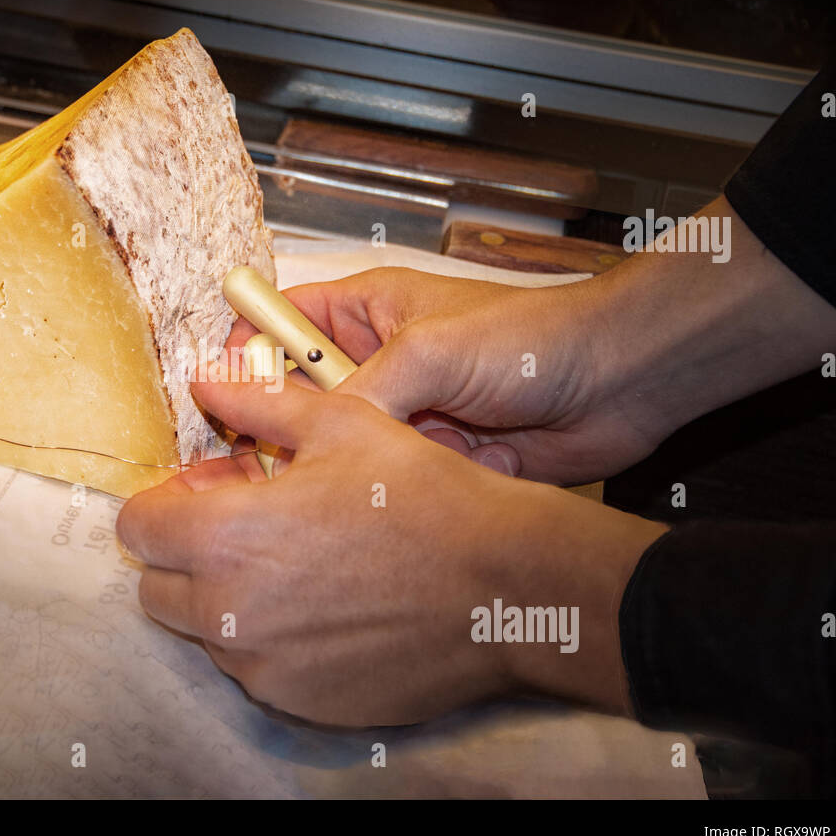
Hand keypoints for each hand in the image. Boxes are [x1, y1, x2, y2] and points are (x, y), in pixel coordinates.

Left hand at [117, 373, 667, 726]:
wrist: (501, 586)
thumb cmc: (422, 495)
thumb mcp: (341, 425)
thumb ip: (257, 406)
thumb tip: (206, 382)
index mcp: (225, 536)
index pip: (137, 528)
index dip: (163, 505)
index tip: (198, 497)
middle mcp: (228, 611)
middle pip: (156, 589)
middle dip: (184, 557)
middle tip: (242, 531)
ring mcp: (261, 665)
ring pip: (204, 632)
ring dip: (225, 600)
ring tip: (293, 567)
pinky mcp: (296, 700)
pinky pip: (253, 668)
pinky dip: (269, 641)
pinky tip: (324, 610)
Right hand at [226, 266, 658, 484]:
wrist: (619, 382)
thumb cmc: (529, 338)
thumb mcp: (430, 351)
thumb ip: (361, 391)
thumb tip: (302, 438)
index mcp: (366, 312)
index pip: (282, 325)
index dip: (245, 356)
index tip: (216, 396)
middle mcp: (376, 364)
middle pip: (297, 397)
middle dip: (268, 429)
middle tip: (237, 467)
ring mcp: (402, 416)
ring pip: (334, 448)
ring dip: (313, 471)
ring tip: (278, 502)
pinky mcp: (429, 461)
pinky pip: (377, 482)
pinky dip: (359, 500)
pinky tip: (336, 523)